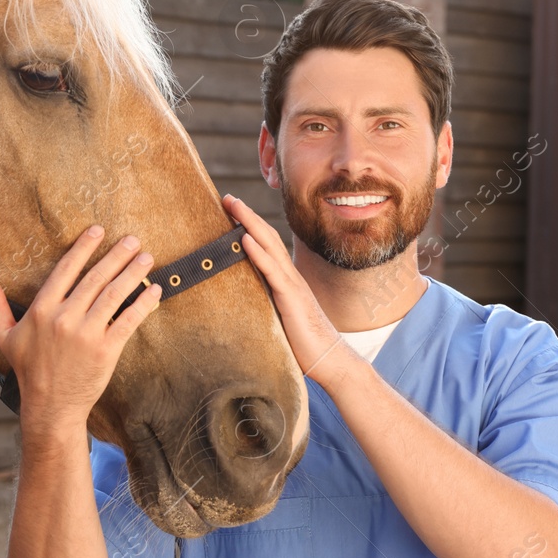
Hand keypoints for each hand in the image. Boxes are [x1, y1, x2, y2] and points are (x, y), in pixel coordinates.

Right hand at [0, 225, 162, 443]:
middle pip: (95, 278)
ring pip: (113, 294)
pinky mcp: (105, 350)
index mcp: (41, 310)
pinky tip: (153, 290)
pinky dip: (143, 303)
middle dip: (116, 255)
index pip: (66, 270)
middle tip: (132, 240)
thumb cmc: (29, 370)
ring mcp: (86, 334)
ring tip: (146, 258)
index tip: (97, 231)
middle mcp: (64, 318)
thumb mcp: (6, 336)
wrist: (50, 406)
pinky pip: (128, 320)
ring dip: (132, 273)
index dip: (83, 248)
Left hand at [222, 194, 346, 381]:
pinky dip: (258, 253)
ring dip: (249, 224)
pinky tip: (244, 239)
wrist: (330, 361)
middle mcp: (289, 277)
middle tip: (227, 197)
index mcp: (284, 281)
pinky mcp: (291, 299)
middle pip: (266, 237)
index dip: (249, 226)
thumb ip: (264, 307)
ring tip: (233, 206)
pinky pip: (272, 271)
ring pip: (269, 246)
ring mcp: (291, 285)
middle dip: (246, 215)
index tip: (230, 210)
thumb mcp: (278, 320)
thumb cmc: (304, 344)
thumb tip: (243, 306)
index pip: (265, 245)